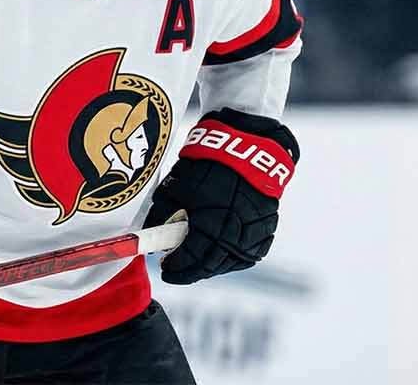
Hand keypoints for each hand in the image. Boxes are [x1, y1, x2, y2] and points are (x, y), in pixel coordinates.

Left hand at [145, 108, 298, 284]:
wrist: (250, 146)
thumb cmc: (210, 162)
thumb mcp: (178, 185)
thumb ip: (162, 213)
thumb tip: (152, 232)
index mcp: (209, 225)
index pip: (189, 260)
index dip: (175, 268)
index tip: (166, 269)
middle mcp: (233, 234)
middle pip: (209, 266)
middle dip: (191, 271)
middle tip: (178, 269)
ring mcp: (253, 232)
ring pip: (230, 262)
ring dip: (211, 266)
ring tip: (198, 262)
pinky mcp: (266, 226)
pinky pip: (248, 253)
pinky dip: (233, 257)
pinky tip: (222, 253)